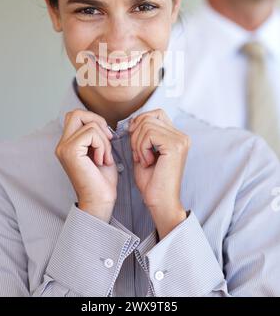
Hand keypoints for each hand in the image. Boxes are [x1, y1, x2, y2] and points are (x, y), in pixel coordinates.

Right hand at [55, 109, 117, 221]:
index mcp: (68, 143)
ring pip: (89, 125)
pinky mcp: (70, 151)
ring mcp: (64, 148)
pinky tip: (101, 161)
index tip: (106, 136)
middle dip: (97, 121)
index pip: (75, 115)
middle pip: (76, 113)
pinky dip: (102, 145)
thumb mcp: (100, 150)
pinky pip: (91, 133)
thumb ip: (96, 135)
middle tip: (107, 139)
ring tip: (104, 157)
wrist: (100, 201)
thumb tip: (101, 122)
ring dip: (104, 140)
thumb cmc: (102, 180)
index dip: (93, 119)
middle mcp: (62, 144)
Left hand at [129, 109, 189, 238]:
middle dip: (136, 134)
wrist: (160, 202)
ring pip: (147, 125)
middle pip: (149, 117)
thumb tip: (133, 121)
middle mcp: (182, 136)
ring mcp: (180, 140)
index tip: (133, 136)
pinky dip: (141, 148)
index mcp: (177, 136)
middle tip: (138, 154)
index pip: (157, 113)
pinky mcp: (175, 146)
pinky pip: (149, 134)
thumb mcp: (143, 152)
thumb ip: (141, 135)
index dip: (141, 121)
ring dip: (138, 143)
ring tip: (143, 160)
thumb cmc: (152, 182)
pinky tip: (147, 162)